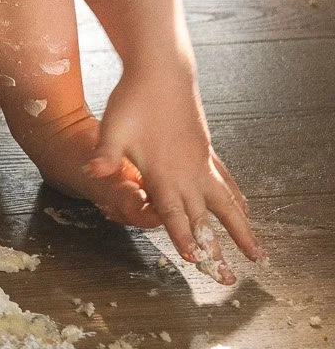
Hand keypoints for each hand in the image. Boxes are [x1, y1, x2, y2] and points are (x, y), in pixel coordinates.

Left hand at [88, 69, 262, 279]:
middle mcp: (188, 172)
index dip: (183, 237)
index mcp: (164, 172)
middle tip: (230, 278)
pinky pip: (227, 181)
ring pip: (227, 204)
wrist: (162, 71)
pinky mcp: (206, 149)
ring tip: (258, 254)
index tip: (195, 260)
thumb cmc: (134, 100)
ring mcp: (201, 161)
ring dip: (241, 230)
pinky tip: (245, 208)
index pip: (174, 213)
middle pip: (206, 219)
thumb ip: (104, 155)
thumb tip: (91, 174)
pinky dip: (238, 199)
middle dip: (217, 250)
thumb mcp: (112, 128)